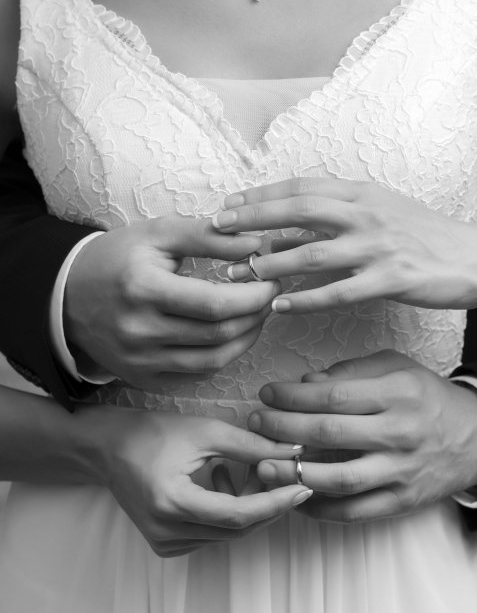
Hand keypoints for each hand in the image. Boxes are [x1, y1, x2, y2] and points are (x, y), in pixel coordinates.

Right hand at [65, 216, 278, 386]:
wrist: (68, 296)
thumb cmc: (117, 259)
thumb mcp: (157, 234)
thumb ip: (208, 236)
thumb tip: (256, 244)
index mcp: (143, 289)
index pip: (216, 303)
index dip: (254, 295)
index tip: (271, 280)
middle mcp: (140, 331)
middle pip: (219, 334)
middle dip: (256, 315)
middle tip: (270, 296)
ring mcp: (141, 361)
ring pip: (213, 360)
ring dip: (245, 338)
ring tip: (256, 314)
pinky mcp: (144, 378)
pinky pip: (196, 374)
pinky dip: (222, 355)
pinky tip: (230, 334)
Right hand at [95, 408, 310, 556]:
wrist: (105, 447)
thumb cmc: (150, 432)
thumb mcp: (204, 431)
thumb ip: (251, 445)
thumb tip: (293, 452)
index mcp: (173, 504)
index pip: (239, 515)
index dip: (276, 503)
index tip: (303, 487)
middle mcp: (167, 532)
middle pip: (237, 529)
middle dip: (266, 503)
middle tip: (280, 473)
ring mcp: (164, 542)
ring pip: (226, 533)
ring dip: (247, 506)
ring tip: (242, 468)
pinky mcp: (165, 544)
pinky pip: (211, 535)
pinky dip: (226, 512)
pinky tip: (219, 479)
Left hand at [212, 178, 476, 311]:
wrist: (472, 257)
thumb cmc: (421, 234)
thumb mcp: (379, 211)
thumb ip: (336, 216)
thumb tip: (286, 226)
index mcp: (362, 194)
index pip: (301, 188)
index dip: (260, 195)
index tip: (226, 203)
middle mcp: (366, 214)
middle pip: (299, 211)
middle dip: (254, 218)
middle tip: (217, 229)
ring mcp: (378, 246)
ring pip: (314, 254)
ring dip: (272, 264)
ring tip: (241, 275)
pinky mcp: (391, 279)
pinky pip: (339, 292)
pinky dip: (306, 301)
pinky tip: (280, 308)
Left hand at [247, 350, 476, 523]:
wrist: (476, 438)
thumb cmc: (426, 398)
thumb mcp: (395, 368)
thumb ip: (350, 372)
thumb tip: (305, 383)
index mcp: (398, 393)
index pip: (333, 395)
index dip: (292, 397)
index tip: (266, 395)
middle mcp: (401, 432)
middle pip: (329, 434)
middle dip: (282, 430)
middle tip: (255, 424)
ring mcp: (402, 471)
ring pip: (339, 478)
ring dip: (294, 474)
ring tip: (263, 466)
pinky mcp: (402, 501)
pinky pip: (354, 511)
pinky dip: (320, 508)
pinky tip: (294, 495)